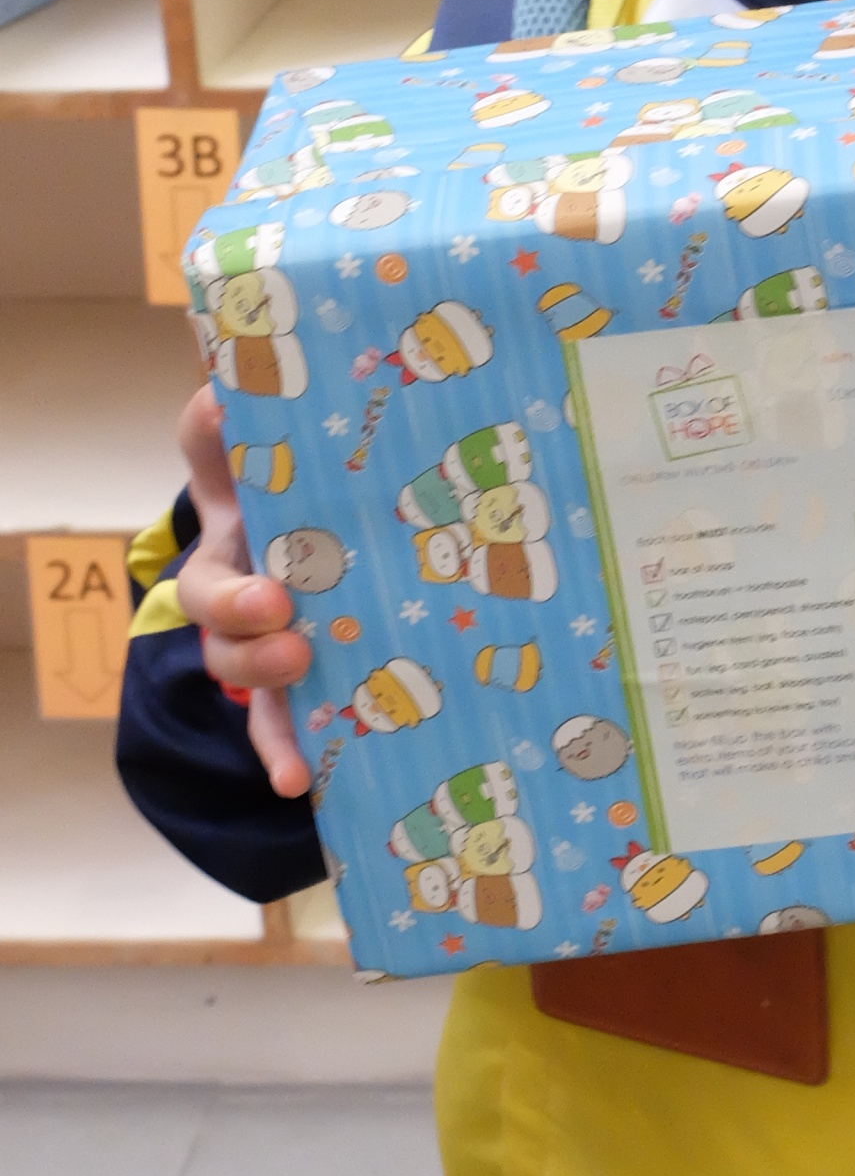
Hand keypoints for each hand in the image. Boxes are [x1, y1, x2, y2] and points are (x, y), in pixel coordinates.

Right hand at [173, 381, 312, 795]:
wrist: (323, 510)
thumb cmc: (287, 474)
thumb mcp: (254, 438)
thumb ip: (231, 419)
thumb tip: (225, 390)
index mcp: (233, 547)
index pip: (211, 569)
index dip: (231, 592)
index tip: (270, 598)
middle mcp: (242, 602)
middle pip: (221, 629)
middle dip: (249, 635)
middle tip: (289, 625)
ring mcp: (271, 643)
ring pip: (249, 677)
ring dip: (268, 691)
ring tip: (300, 699)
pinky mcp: (306, 679)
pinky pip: (288, 725)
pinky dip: (288, 755)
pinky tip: (301, 784)